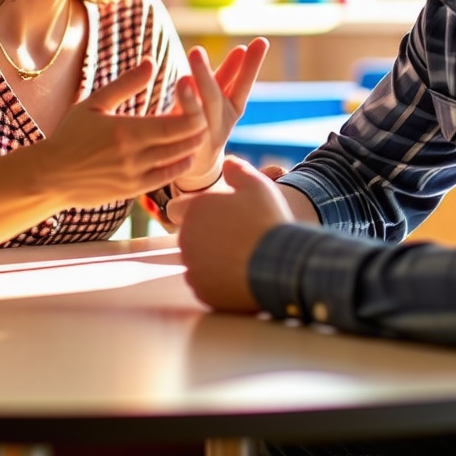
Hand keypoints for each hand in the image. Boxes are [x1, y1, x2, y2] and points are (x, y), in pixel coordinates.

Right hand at [44, 59, 207, 206]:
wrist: (49, 176)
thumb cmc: (70, 135)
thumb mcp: (95, 104)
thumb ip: (126, 84)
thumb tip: (151, 61)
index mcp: (126, 130)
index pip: (174, 125)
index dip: (194, 117)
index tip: (200, 105)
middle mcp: (133, 155)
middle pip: (181, 144)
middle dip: (198, 131)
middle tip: (207, 118)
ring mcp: (133, 176)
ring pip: (176, 163)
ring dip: (192, 149)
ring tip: (199, 134)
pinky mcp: (131, 191)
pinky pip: (164, 180)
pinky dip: (178, 167)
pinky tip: (184, 156)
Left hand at [172, 38, 268, 190]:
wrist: (196, 168)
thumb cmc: (207, 122)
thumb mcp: (219, 99)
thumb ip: (227, 77)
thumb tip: (242, 48)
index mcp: (232, 110)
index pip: (242, 85)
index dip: (250, 66)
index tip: (260, 41)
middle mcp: (220, 123)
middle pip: (214, 98)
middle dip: (205, 75)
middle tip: (196, 51)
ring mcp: (202, 138)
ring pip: (196, 117)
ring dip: (188, 98)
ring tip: (182, 79)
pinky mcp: (183, 151)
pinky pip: (178, 133)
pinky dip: (176, 118)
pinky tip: (169, 102)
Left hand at [177, 156, 293, 311]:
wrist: (280, 264)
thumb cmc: (266, 220)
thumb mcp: (256, 185)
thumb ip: (236, 170)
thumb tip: (227, 163)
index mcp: (194, 210)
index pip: (176, 209)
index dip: (193, 210)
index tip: (213, 214)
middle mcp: (186, 239)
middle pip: (189, 236)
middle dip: (206, 235)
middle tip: (235, 234)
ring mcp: (192, 268)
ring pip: (196, 260)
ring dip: (212, 258)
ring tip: (241, 254)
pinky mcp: (202, 291)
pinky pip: (206, 283)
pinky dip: (218, 280)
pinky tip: (240, 273)